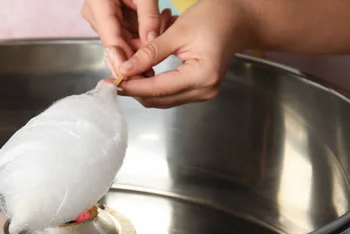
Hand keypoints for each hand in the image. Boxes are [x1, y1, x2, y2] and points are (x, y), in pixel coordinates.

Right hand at [81, 0, 177, 79]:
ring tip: (163, 43)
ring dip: (142, 45)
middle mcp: (95, 13)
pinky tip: (158, 33)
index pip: (111, 40)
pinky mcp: (109, 17)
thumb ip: (149, 17)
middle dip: (136, 56)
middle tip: (154, 71)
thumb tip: (152, 42)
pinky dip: (141, 35)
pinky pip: (125, 32)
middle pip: (115, 44)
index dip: (124, 61)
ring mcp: (101, 16)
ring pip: (121, 40)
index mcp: (98, 4)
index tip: (136, 76)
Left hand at [110, 0, 257, 107]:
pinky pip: (169, 94)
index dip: (132, 86)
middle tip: (112, 76)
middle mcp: (203, 90)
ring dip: (141, 89)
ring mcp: (202, 93)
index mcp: (201, 76)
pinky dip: (152, 86)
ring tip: (123, 74)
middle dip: (133, 89)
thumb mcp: (178, 31)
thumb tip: (125, 69)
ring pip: (161, 100)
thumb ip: (150, 52)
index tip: (111, 81)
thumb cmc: (215, 17)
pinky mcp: (198, 89)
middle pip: (158, 100)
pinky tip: (139, 74)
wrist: (240, 18)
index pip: (158, 88)